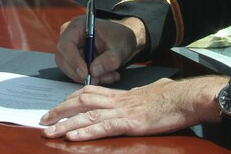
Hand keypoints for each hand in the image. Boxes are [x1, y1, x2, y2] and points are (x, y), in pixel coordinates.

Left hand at [40, 76, 227, 140]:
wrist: (186, 98)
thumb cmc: (173, 98)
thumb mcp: (151, 95)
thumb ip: (140, 98)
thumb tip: (140, 99)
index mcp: (122, 95)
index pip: (89, 93)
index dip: (70, 100)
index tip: (57, 107)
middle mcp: (118, 101)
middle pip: (81, 101)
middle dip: (60, 111)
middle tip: (43, 120)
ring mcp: (123, 111)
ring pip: (87, 115)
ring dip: (65, 124)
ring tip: (49, 132)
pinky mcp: (130, 123)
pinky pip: (103, 127)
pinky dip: (85, 132)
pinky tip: (73, 137)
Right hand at [54, 15, 143, 85]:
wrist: (123, 40)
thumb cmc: (119, 37)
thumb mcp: (118, 49)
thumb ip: (108, 60)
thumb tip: (93, 71)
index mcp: (78, 26)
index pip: (66, 45)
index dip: (73, 61)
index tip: (85, 74)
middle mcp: (70, 36)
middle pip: (64, 59)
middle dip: (80, 74)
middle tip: (97, 80)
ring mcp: (71, 49)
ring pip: (70, 69)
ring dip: (88, 78)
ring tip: (108, 76)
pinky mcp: (75, 59)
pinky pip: (76, 73)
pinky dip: (90, 78)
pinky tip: (105, 76)